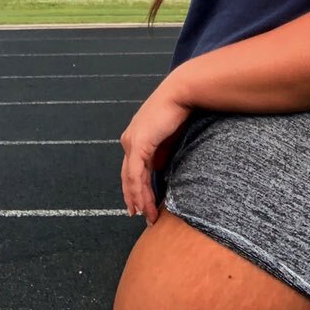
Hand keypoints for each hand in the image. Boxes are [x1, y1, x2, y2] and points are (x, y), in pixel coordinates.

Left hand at [119, 77, 191, 224]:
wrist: (181, 93)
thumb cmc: (179, 111)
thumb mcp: (168, 138)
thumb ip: (160, 153)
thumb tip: (158, 170)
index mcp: (135, 138)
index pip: (132, 168)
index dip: (135, 187)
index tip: (141, 204)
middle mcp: (129, 141)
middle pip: (128, 176)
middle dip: (134, 197)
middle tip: (140, 215)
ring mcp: (131, 143)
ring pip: (131, 178)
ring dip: (138, 199)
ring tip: (146, 215)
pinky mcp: (138, 145)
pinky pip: (136, 174)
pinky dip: (139, 191)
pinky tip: (144, 204)